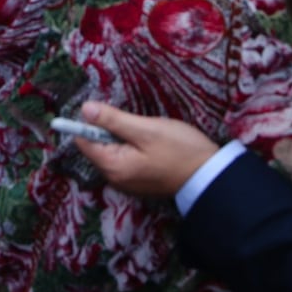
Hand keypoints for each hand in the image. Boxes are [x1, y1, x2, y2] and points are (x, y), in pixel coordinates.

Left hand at [71, 101, 220, 199]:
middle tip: (136, 123)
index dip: (90, 122)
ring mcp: (127, 183)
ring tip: (147, 133)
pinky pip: (125, 160)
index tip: (110, 112)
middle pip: (97, 147)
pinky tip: (152, 144)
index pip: (83, 141)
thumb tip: (84, 108)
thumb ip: (113, 120)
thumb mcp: (145, 129)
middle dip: (110, 130)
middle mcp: (115, 179)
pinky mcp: (139, 181)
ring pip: (113, 152)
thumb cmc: (179, 150)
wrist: (208, 175)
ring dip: (124, 138)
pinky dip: (133, 148)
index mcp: (112, 167)